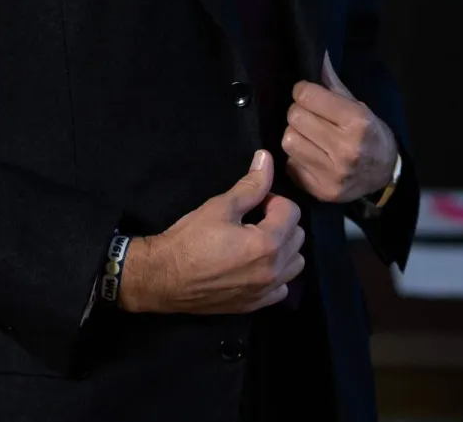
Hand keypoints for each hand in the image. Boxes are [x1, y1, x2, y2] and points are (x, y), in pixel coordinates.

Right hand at [118, 150, 303, 314]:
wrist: (165, 277)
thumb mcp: (220, 207)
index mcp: (267, 243)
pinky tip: (254, 266)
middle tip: (253, 220)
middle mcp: (274, 270)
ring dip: (283, 249)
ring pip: (295, 264)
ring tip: (257, 242)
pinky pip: (282, 287)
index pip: (292, 211)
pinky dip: (276, 274)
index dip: (272, 200)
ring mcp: (266, 291)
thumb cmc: (190, 239)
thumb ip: (250, 185)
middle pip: (297, 237)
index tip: (252, 204)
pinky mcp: (256, 305)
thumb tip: (266, 158)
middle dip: (280, 222)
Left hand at [282, 54, 398, 203]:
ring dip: (295, 134)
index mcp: (357, 122)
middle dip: (299, 112)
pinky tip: (312, 155)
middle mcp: (345, 149)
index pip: (307, 95)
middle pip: (294, 117)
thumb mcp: (358, 106)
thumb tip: (317, 54)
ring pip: (288, 140)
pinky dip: (296, 157)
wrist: (385, 176)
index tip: (308, 94)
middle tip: (310, 116)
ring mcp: (332, 174)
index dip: (303, 91)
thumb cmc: (371, 135)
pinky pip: (290, 163)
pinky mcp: (320, 190)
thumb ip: (332, 83)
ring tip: (310, 135)